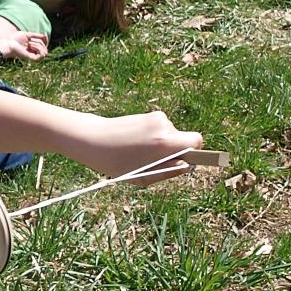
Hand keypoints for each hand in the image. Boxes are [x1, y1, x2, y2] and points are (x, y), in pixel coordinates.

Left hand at [0, 31, 48, 61]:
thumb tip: (45, 35)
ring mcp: (32, 55)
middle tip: (30, 41)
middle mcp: (33, 52)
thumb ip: (36, 35)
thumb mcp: (27, 35)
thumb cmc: (14, 39)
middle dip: (39, 41)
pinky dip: (39, 49)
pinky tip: (31, 46)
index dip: (46, 40)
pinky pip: (42, 55)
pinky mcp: (31, 58)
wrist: (8, 44)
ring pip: (45, 52)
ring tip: (30, 44)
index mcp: (32, 47)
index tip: (45, 34)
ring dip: (39, 45)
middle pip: (45, 47)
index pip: (44, 45)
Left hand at [85, 111, 202, 185]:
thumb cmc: (116, 163)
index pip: (197, 142)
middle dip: (176, 151)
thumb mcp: (144, 177)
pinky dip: (153, 138)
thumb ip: (168, 171)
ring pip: (170, 135)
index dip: (196, 152)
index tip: (194, 159)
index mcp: (167, 143)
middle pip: (184, 140)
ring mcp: (157, 118)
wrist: (93, 139)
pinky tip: (135, 144)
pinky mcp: (149, 114)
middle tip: (156, 162)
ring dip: (161, 145)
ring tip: (138, 154)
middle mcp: (165, 126)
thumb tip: (186, 165)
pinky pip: (160, 130)